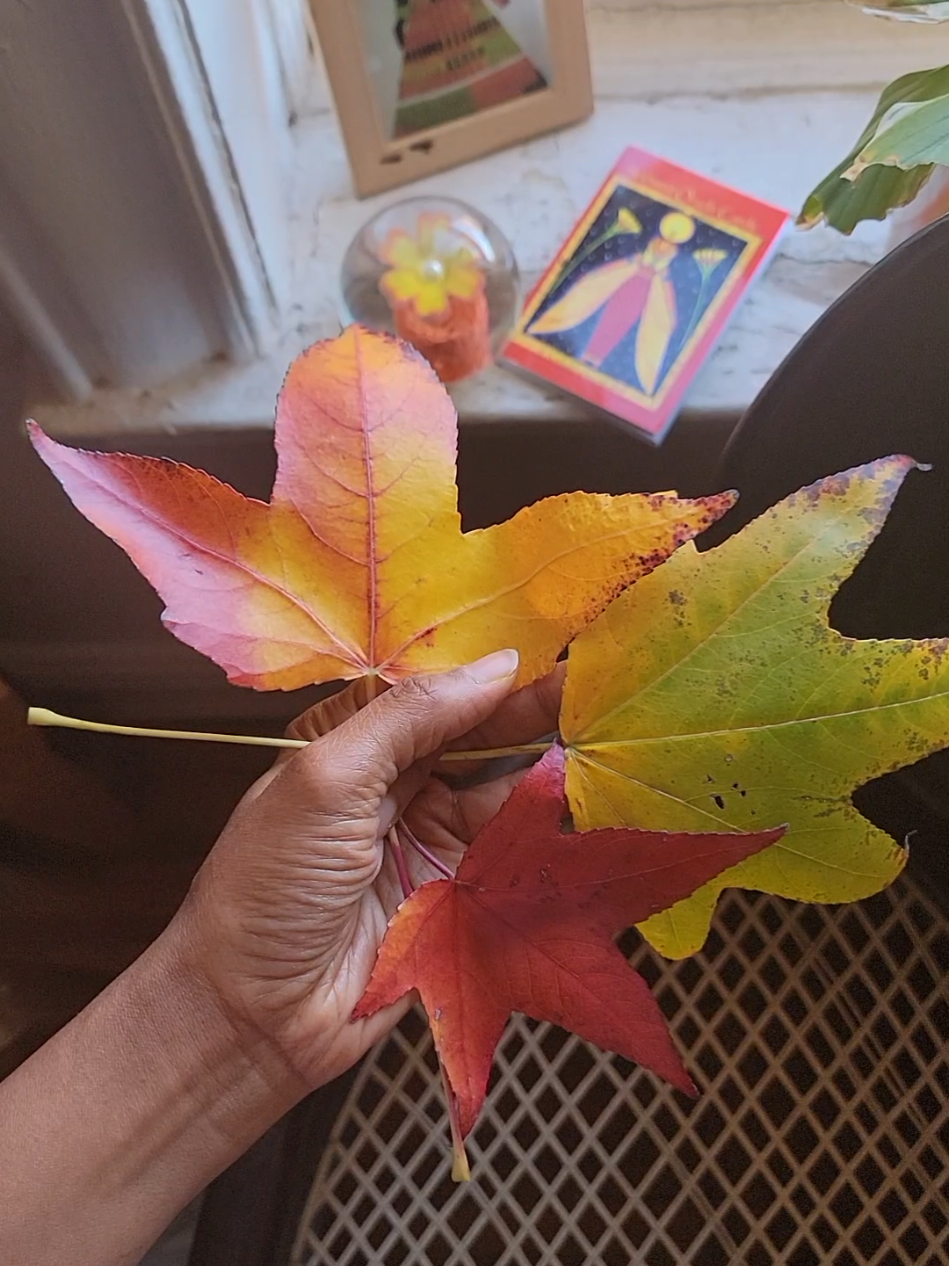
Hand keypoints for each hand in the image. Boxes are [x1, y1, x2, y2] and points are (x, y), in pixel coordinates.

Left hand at [174, 650, 562, 1093]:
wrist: (254, 1015)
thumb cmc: (269, 884)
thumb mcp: (327, 779)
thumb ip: (410, 717)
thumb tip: (497, 665)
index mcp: (352, 743)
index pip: (433, 693)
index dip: (489, 672)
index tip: (553, 648)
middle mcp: (393, 784)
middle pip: (477, 738)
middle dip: (534, 714)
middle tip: (598, 687)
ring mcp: (428, 840)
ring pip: (503, 793)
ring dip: (550, 769)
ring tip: (608, 737)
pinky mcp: (459, 897)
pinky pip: (513, 855)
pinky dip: (550, 832)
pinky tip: (589, 805)